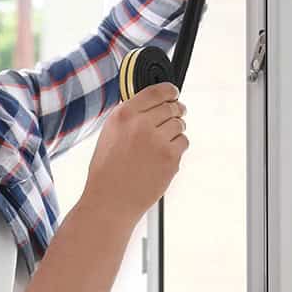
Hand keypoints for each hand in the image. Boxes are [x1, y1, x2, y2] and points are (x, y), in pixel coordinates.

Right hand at [84, 82, 188, 221]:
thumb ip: (131, 115)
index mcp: (124, 115)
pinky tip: (163, 156)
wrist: (111, 200)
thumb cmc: (108, 169)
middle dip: (176, 111)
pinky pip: (184, 142)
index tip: (174, 93)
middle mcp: (141, 124)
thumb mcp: (111, 133)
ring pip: (180, 124)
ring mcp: (158, 141)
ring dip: (176, 131)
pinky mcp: (170, 157)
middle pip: (172, 107)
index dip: (170, 91)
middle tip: (175, 116)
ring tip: (162, 143)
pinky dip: (177, 147)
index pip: (156, 91)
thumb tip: (154, 103)